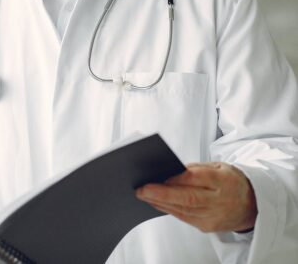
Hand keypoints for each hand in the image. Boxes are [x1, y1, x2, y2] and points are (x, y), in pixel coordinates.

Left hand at [136, 162, 256, 232]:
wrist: (252, 204)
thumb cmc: (230, 181)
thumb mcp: (218, 166)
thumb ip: (196, 168)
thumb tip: (170, 171)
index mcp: (224, 181)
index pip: (196, 180)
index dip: (175, 179)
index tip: (157, 177)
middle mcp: (220, 201)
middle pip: (188, 199)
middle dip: (161, 194)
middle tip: (141, 190)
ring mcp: (214, 217)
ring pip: (183, 210)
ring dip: (160, 203)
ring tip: (143, 195)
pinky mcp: (207, 227)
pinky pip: (183, 218)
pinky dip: (167, 209)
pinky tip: (155, 202)